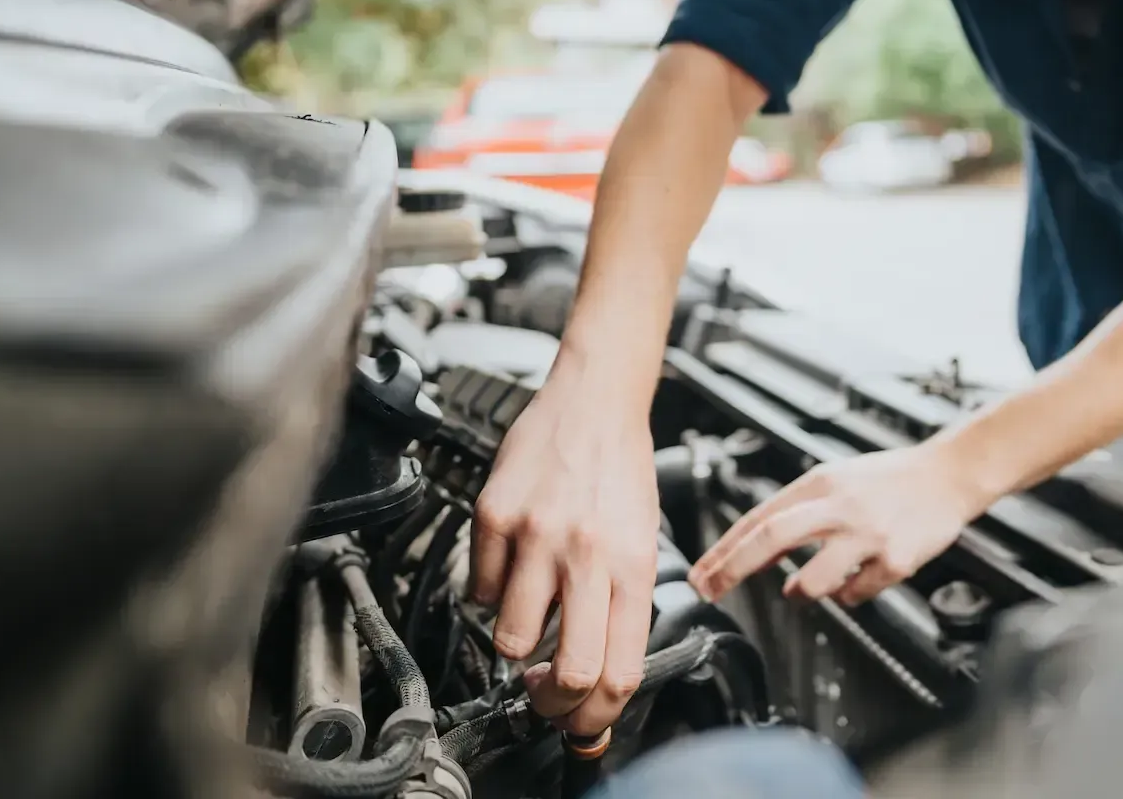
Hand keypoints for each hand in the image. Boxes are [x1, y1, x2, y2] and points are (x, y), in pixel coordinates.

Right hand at [471, 358, 658, 736]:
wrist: (594, 400)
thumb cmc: (621, 469)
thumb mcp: (642, 539)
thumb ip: (621, 603)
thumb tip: (595, 674)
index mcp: (632, 565)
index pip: (618, 672)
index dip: (595, 716)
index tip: (581, 721)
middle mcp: (587, 554)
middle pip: (568, 672)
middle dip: (551, 702)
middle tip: (543, 692)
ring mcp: (537, 535)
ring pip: (510, 637)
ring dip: (514, 639)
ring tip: (527, 611)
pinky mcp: (495, 515)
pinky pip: (480, 587)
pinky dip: (490, 590)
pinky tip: (510, 565)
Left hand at [689, 442, 984, 605]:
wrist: (949, 474)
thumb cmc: (889, 480)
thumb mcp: (836, 481)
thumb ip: (798, 511)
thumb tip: (755, 549)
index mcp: (820, 484)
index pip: (759, 517)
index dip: (724, 548)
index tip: (701, 573)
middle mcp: (840, 506)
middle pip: (772, 536)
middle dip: (733, 567)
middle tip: (711, 589)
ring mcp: (868, 534)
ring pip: (813, 580)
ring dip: (799, 592)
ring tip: (800, 589)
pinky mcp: (897, 559)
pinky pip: (856, 594)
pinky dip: (847, 595)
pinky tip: (853, 582)